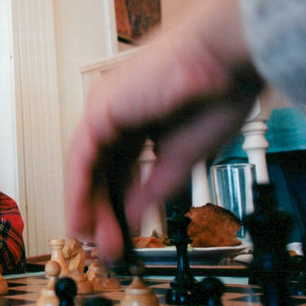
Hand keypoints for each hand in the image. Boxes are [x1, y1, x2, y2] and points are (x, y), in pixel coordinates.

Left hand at [65, 0, 264, 260]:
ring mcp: (104, 111)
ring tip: (94, 241)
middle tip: (106, 246)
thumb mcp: (179, 159)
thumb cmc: (215, 96)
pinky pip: (82, 158)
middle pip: (100, 172)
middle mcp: (115, 115)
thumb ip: (151, 190)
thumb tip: (132, 219)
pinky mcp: (100, 110)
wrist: (225, 59)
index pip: (120, 171)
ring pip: (87, 167)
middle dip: (102, 212)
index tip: (120, 234)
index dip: (117, 204)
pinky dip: (80, 189)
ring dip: (89, 207)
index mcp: (138, 121)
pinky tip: (84, 216)